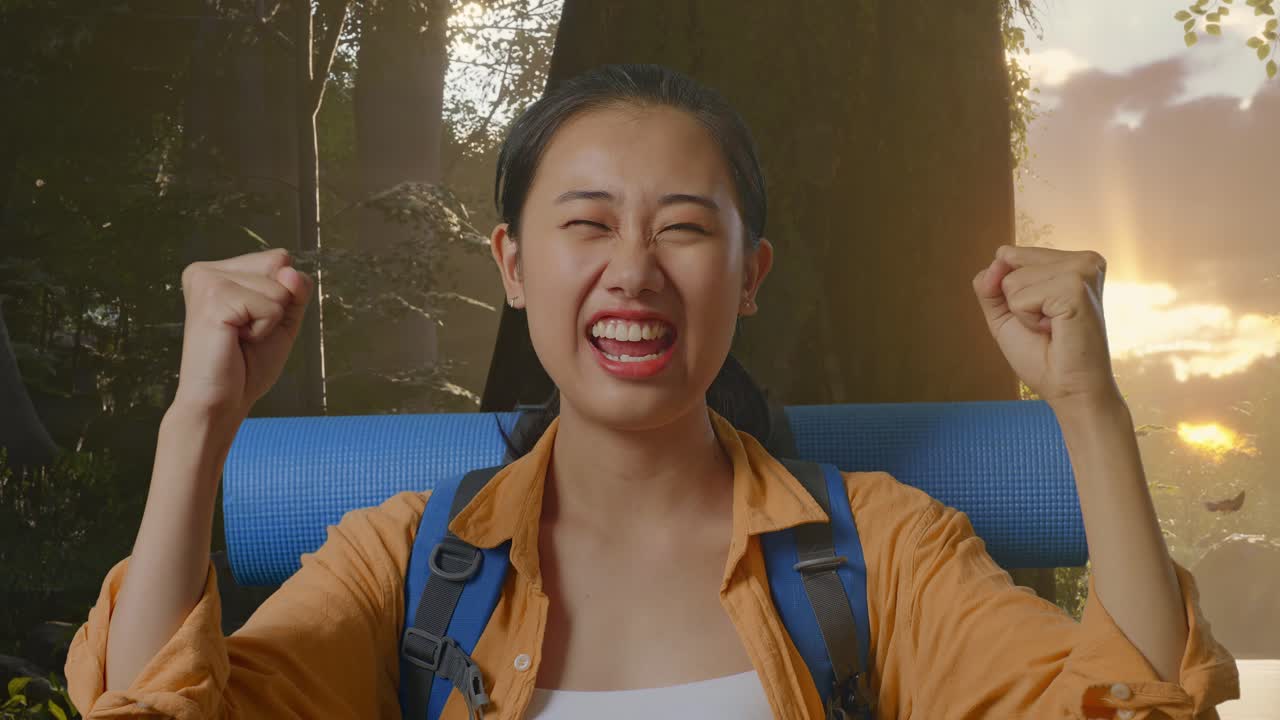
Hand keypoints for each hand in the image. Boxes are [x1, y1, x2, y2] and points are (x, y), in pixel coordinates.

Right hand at [172, 248, 312, 422]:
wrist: (221, 402)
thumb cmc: (246, 365)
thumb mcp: (283, 319)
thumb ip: (295, 290)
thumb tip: (289, 270)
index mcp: (218, 270)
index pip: (279, 259)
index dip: (283, 295)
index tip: (253, 322)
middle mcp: (206, 270)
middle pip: (280, 265)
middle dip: (277, 306)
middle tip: (245, 333)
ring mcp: (207, 281)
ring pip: (278, 287)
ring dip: (269, 321)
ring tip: (238, 338)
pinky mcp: (214, 298)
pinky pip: (271, 306)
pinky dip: (264, 329)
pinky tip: (235, 340)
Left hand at [973, 245, 1120, 412]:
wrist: (1070, 389)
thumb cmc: (1044, 355)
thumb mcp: (1006, 313)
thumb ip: (991, 283)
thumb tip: (998, 257)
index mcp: (1071, 261)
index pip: (1008, 254)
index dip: (1009, 292)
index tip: (1040, 315)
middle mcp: (1082, 260)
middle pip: (1008, 261)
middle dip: (1015, 300)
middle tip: (1047, 324)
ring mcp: (1082, 271)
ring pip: (1012, 280)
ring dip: (1023, 312)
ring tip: (1053, 327)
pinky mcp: (1076, 287)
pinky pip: (1020, 297)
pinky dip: (1028, 320)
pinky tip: (1056, 329)